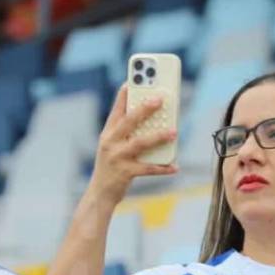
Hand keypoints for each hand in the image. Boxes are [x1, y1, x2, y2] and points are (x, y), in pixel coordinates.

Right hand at [89, 85, 177, 202]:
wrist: (99, 193)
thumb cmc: (111, 166)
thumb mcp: (113, 146)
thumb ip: (126, 133)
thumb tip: (153, 121)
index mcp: (108, 133)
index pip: (116, 110)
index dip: (124, 94)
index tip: (133, 81)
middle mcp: (110, 142)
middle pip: (129, 121)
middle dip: (144, 109)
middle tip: (160, 99)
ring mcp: (117, 157)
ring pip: (140, 143)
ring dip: (158, 137)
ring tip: (174, 132)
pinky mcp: (125, 173)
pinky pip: (148, 168)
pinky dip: (162, 167)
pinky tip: (174, 166)